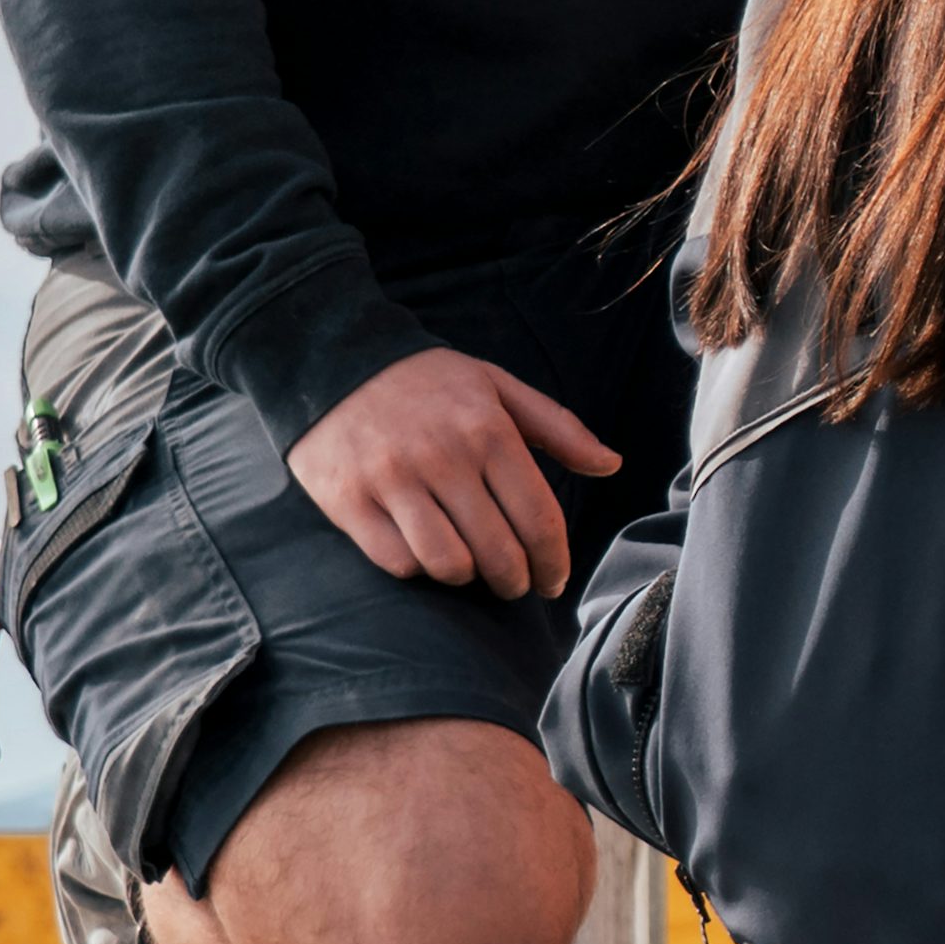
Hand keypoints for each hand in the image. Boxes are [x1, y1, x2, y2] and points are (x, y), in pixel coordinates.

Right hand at [282, 348, 619, 597]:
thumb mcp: (498, 386)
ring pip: (448, 564)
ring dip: (467, 577)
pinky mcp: (350, 501)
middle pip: (498, 551)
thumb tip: (611, 464)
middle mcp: (442, 456)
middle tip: (514, 583)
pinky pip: (398, 562)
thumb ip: (558, 428)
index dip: (553, 561)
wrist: (334, 360)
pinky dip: (418, 568)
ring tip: (471, 568)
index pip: (538, 518)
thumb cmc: (428, 382)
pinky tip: (426, 554)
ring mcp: (393, 480)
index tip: (553, 580)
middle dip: (515, 580)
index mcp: (487, 430)